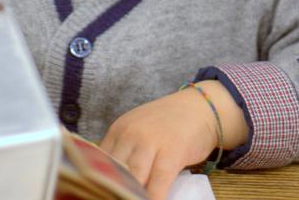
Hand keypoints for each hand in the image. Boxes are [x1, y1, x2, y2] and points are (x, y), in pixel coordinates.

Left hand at [100, 81, 247, 199]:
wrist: (199, 108)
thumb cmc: (168, 124)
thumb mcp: (139, 130)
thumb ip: (126, 151)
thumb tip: (114, 181)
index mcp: (119, 130)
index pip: (99, 162)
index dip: (99, 182)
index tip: (100, 192)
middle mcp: (130, 134)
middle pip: (114, 171)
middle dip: (114, 190)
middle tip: (113, 198)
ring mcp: (150, 142)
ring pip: (133, 179)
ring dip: (131, 195)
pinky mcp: (171, 153)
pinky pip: (158, 183)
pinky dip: (154, 198)